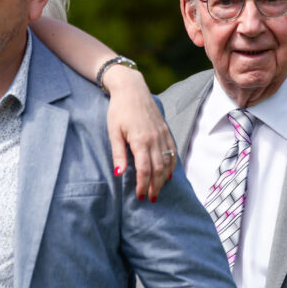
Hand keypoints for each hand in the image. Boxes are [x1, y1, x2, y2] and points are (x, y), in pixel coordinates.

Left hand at [102, 65, 176, 201]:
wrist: (132, 88)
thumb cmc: (119, 110)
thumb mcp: (113, 132)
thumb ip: (118, 154)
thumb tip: (119, 174)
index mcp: (140, 140)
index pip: (144, 169)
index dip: (143, 185)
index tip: (139, 196)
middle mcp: (154, 139)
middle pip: (158, 169)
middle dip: (155, 186)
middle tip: (151, 199)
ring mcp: (162, 134)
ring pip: (167, 162)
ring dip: (164, 178)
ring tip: (158, 190)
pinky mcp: (165, 130)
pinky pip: (172, 151)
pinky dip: (172, 164)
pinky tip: (169, 174)